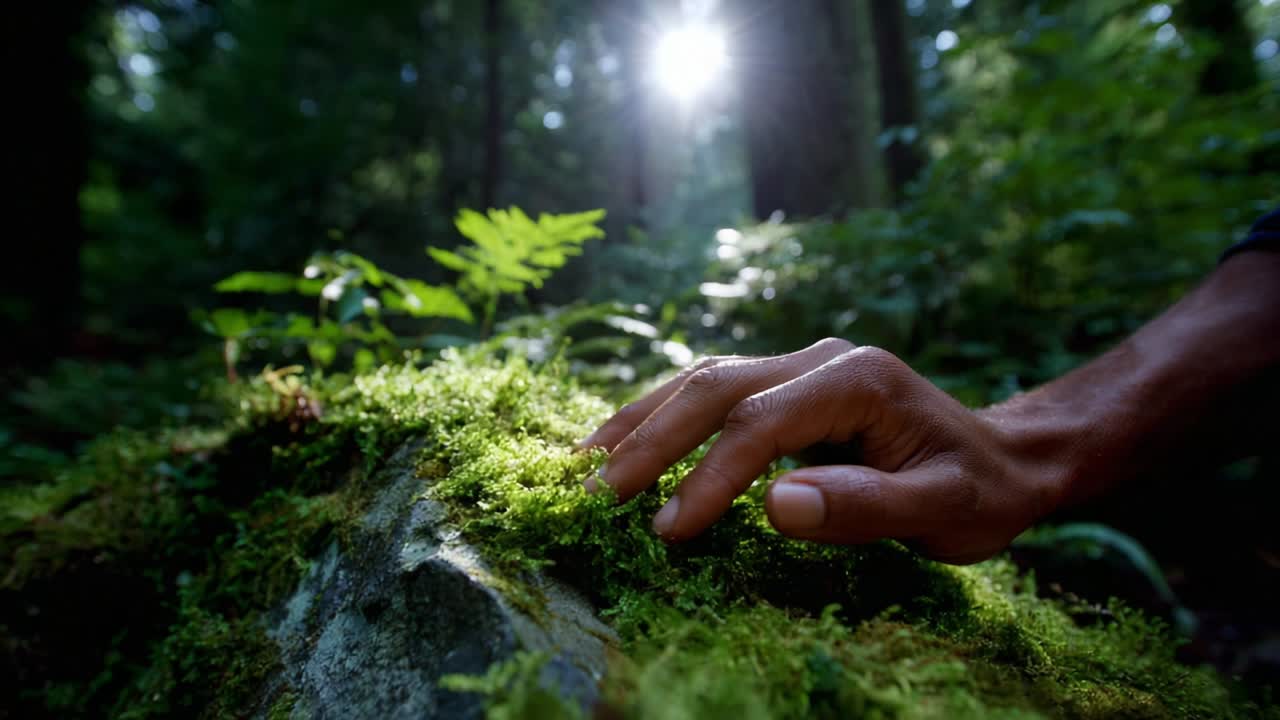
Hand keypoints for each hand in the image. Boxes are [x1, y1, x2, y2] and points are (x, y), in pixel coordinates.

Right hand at [579, 338, 1063, 564]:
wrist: (1006, 458)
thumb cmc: (979, 491)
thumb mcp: (943, 510)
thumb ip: (864, 507)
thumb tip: (772, 505)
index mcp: (857, 379)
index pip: (760, 424)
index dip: (707, 477)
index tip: (666, 530)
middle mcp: (821, 357)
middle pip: (716, 387)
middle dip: (651, 441)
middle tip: (596, 495)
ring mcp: (801, 363)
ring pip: (703, 379)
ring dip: (642, 420)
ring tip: (583, 463)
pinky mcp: (789, 382)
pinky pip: (714, 392)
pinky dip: (663, 416)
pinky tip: (627, 441)